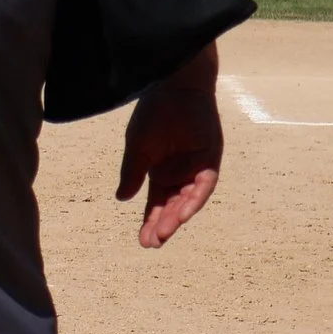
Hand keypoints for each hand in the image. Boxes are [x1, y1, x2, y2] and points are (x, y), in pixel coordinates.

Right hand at [117, 80, 221, 248]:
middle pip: (172, 206)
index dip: (149, 221)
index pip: (156, 203)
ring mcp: (196, 169)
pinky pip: (204, 185)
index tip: (142, 241)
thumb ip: (132, 173)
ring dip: (177, 217)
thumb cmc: (154, 114)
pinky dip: (194, 199)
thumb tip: (122, 199)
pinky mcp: (210, 160)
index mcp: (159, 172)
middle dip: (163, 225)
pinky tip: (183, 213)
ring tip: (164, 233)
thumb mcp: (137, 148)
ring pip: (188, 200)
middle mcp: (179, 174)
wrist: (175, 89)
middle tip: (152, 244)